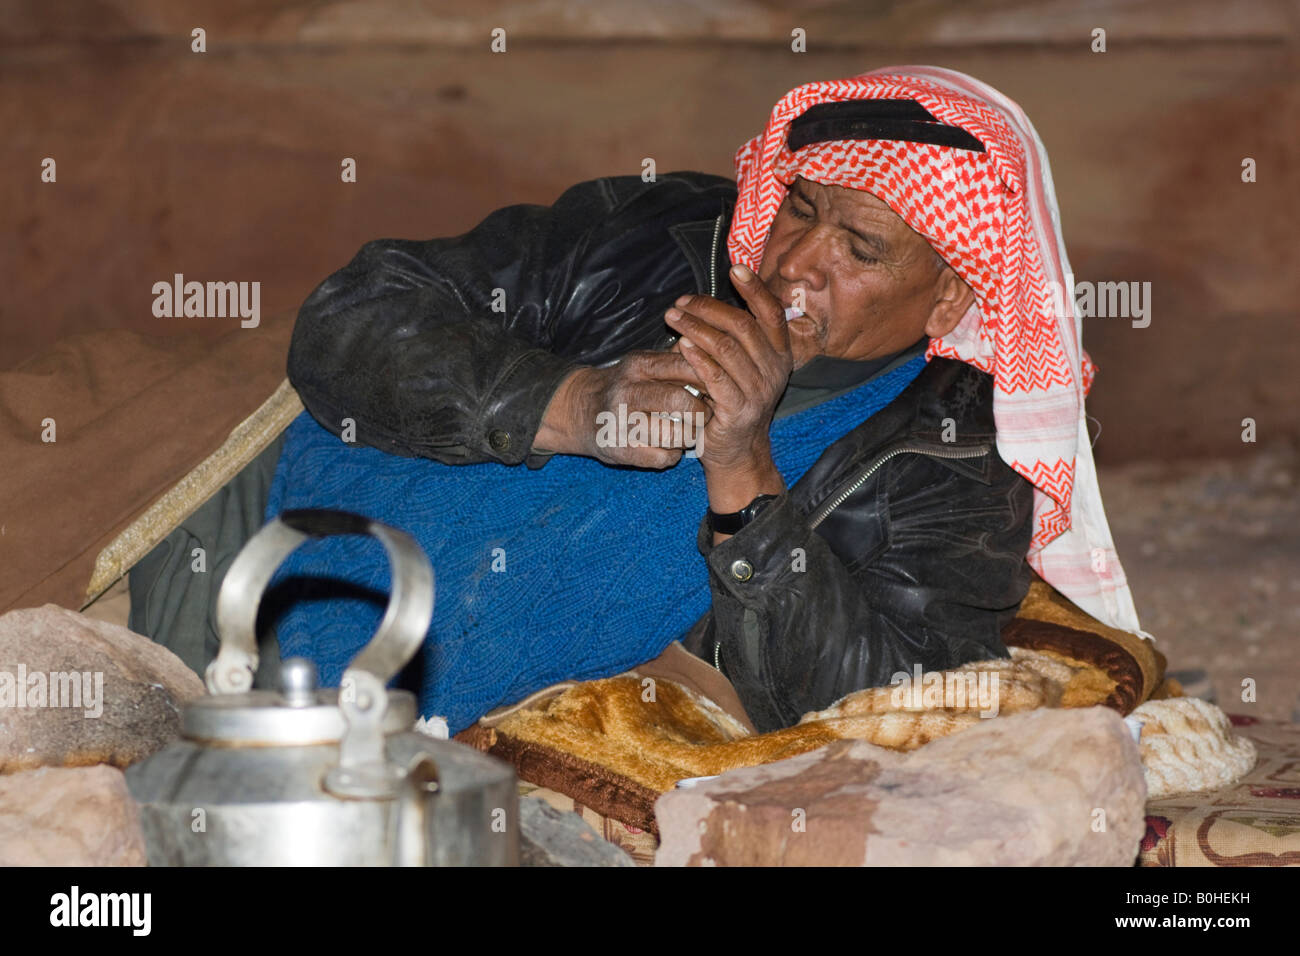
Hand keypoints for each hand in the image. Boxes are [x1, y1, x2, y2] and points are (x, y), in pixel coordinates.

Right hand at [533, 352, 711, 468]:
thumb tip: (713, 356)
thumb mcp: (643, 365)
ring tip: (687, 433)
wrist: (580, 411)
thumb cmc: (625, 386)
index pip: (685, 367)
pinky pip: (663, 458)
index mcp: (638, 365)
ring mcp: (622, 423)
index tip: (715, 389)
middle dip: (701, 412)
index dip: (708, 380)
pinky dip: (672, 455)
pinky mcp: (620, 450)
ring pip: (675, 435)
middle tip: (704, 416)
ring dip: (689, 437)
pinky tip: (668, 448)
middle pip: (682, 401)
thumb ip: (674, 361)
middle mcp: (628, 392)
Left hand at [663, 264, 793, 477]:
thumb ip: (733, 338)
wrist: (736, 454)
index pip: (771, 313)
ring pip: (727, 348)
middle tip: (680, 302)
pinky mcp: (739, 410)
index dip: (755, 289)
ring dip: (696, 327)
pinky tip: (681, 344)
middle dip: (708, 308)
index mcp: (779, 355)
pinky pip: (716, 377)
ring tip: (672, 317)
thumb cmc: (731, 404)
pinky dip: (698, 357)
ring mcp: (759, 391)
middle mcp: (774, 370)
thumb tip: (702, 303)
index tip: (734, 269)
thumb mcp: (740, 367)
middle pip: (743, 326)